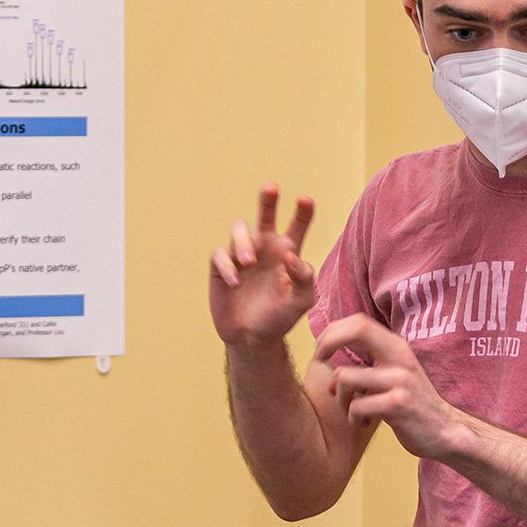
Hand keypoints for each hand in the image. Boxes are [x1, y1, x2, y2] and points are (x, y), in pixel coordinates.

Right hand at [208, 185, 316, 346]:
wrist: (251, 338)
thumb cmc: (279, 318)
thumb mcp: (300, 302)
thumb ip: (303, 278)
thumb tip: (291, 255)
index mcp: (287, 252)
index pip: (297, 226)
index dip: (302, 212)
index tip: (305, 200)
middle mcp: (264, 247)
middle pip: (265, 214)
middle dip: (267, 200)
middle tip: (271, 188)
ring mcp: (241, 255)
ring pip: (238, 229)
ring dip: (244, 241)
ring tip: (249, 261)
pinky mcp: (221, 266)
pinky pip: (221, 255)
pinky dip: (228, 266)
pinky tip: (235, 283)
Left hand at [315, 315, 464, 458]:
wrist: (445, 432)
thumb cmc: (411, 404)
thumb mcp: (394, 372)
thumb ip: (370, 358)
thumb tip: (328, 351)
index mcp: (396, 347)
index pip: (359, 321)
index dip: (333, 330)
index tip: (321, 349)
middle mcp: (400, 357)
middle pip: (356, 330)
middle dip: (327, 344)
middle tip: (319, 362)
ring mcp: (400, 380)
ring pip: (344, 377)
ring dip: (339, 398)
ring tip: (351, 410)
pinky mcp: (398, 405)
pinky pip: (356, 406)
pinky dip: (352, 418)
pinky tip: (363, 423)